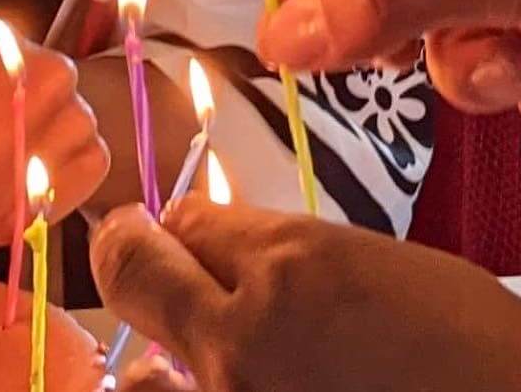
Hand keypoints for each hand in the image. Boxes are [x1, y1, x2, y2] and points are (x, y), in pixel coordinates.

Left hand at [90, 197, 520, 391]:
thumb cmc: (467, 346)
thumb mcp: (374, 269)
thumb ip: (286, 254)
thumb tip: (219, 249)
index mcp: (288, 267)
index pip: (181, 221)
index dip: (179, 226)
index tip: (174, 231)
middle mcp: (244, 338)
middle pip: (130, 272)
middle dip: (132, 254)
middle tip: (135, 251)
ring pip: (137, 376)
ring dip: (151, 359)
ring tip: (170, 359)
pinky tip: (200, 386)